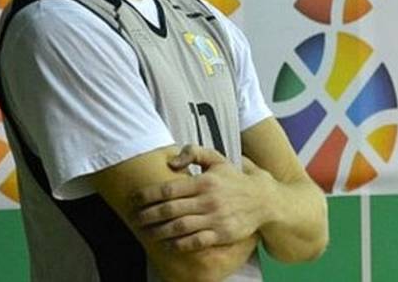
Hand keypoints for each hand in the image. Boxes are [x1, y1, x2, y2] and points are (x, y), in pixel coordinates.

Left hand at [131, 145, 269, 251]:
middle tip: (134, 219)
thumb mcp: (217, 159)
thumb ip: (193, 152)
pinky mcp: (222, 234)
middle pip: (169, 210)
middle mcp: (208, 200)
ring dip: (158, 231)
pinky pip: (195, 242)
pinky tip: (168, 244)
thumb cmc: (234, 179)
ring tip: (146, 232)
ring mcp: (215, 218)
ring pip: (179, 227)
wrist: (264, 200)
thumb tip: (171, 162)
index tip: (133, 199)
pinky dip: (179, 245)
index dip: (147, 195)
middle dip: (147, 215)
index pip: (168, 189)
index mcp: (204, 181)